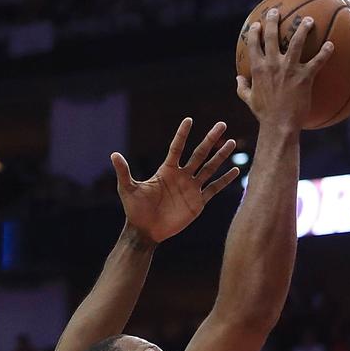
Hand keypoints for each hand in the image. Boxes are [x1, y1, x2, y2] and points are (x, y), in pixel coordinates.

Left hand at [115, 118, 239, 243]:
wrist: (146, 230)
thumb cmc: (135, 209)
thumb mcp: (127, 189)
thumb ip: (124, 172)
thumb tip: (113, 155)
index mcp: (166, 170)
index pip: (177, 148)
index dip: (182, 134)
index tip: (189, 120)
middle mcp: (181, 176)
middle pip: (199, 153)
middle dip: (210, 139)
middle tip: (222, 124)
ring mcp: (191, 188)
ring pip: (210, 168)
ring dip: (221, 156)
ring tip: (232, 143)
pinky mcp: (198, 202)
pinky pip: (214, 188)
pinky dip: (225, 180)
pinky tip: (235, 171)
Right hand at [236, 9, 334, 129]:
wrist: (279, 125)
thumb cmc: (264, 114)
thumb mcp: (249, 100)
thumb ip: (242, 87)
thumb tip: (237, 78)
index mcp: (258, 69)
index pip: (253, 44)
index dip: (254, 32)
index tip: (257, 24)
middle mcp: (272, 64)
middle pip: (271, 36)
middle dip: (273, 20)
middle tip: (276, 11)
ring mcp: (289, 69)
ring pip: (296, 42)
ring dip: (303, 29)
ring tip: (309, 20)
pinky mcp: (304, 77)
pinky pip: (317, 61)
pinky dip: (325, 53)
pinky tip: (332, 45)